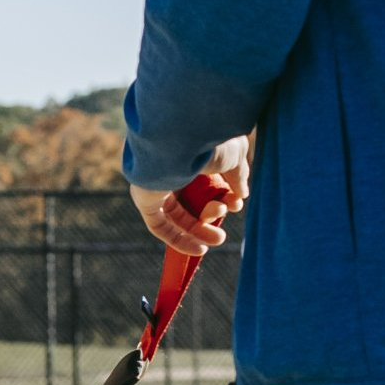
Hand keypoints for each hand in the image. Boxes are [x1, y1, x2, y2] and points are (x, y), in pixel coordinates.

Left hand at [130, 137, 251, 255]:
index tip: (237, 204)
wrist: (182, 135)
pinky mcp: (144, 197)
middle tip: (226, 229)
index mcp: (193, 152)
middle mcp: (173, 165)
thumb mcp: (234, 156)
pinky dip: (178, 238)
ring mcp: (156, 182)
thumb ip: (238, 175)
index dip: (224, 197)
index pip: (207, 181)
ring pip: (176, 215)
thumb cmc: (209, 140)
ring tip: (218, 240)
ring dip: (198, 231)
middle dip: (212, 217)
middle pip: (192, 200)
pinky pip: (159, 224)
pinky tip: (200, 249)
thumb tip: (240, 194)